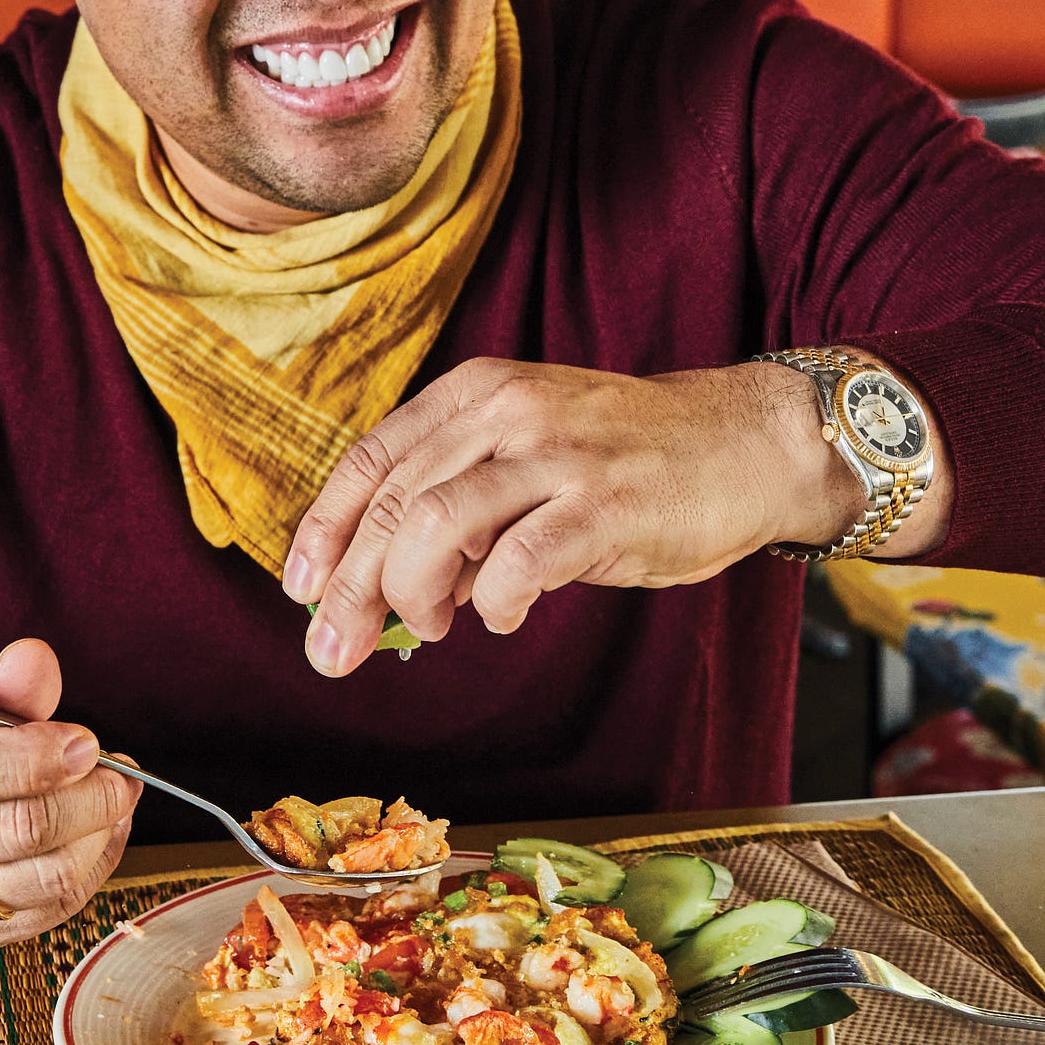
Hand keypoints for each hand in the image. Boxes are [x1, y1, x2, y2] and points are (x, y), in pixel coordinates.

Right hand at [0, 638, 139, 949]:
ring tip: (115, 796)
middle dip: (90, 796)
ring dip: (99, 833)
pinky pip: (47, 910)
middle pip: (16, 830)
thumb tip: (34, 661)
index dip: (36, 758)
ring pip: (42, 878)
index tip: (87, 742)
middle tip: (120, 769)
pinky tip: (99, 831)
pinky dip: (91, 868)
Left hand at [283, 357, 866, 676]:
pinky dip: (493, 603)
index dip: (324, 529)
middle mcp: (506, 413)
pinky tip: (501, 615)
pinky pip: (517, 564)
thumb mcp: (529, 458)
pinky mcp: (603, 505)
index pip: (370, 460)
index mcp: (476, 395)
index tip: (301, 588)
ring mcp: (555, 456)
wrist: (743, 443)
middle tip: (333, 650)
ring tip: (431, 626)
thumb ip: (461, 508)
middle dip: (350, 587)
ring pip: (435, 526)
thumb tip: (393, 588)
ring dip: (412, 594)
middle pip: (391, 503)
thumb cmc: (629, 461)